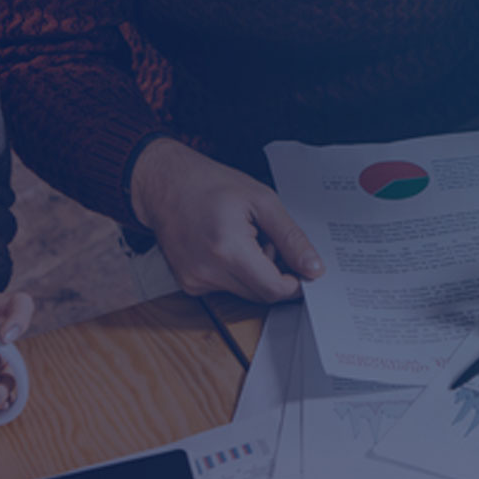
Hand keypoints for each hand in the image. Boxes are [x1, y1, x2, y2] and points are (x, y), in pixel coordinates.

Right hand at [129, 139, 323, 302]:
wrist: (165, 183)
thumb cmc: (211, 185)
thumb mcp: (262, 201)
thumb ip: (291, 238)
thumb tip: (313, 268)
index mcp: (228, 249)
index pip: (274, 289)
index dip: (295, 283)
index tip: (302, 268)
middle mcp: (207, 272)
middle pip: (261, 295)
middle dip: (274, 273)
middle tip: (268, 240)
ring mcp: (194, 281)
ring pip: (245, 293)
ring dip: (255, 273)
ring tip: (245, 239)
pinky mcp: (188, 284)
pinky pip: (226, 288)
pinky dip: (235, 272)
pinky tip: (226, 246)